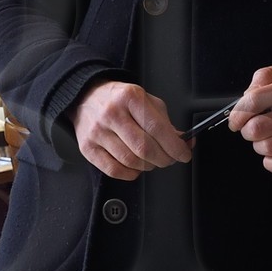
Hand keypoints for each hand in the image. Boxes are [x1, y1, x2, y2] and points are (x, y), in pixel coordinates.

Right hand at [72, 81, 190, 181]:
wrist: (87, 97)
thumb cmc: (120, 100)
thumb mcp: (146, 101)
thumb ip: (165, 122)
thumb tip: (184, 143)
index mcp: (130, 98)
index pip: (158, 128)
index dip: (175, 146)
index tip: (183, 154)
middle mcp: (112, 113)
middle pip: (144, 148)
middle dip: (164, 159)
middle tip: (169, 159)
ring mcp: (98, 132)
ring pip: (130, 161)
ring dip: (148, 166)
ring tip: (151, 160)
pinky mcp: (88, 147)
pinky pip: (114, 170)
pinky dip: (130, 174)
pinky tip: (135, 167)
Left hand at [229, 62, 271, 173]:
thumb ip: (264, 77)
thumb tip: (245, 96)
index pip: (253, 102)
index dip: (237, 114)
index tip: (235, 121)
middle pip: (257, 128)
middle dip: (247, 131)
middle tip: (252, 129)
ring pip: (266, 148)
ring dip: (259, 146)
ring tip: (267, 139)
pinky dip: (271, 162)